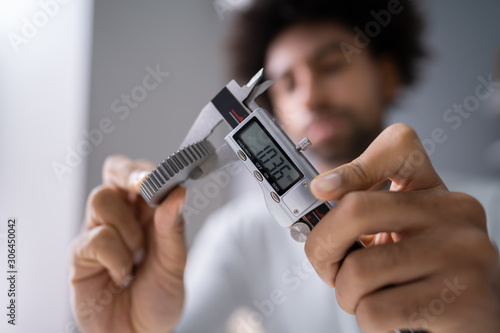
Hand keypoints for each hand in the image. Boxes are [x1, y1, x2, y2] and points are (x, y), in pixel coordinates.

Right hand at [69, 155, 186, 332]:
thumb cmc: (157, 298)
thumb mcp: (175, 265)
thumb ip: (174, 230)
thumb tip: (177, 194)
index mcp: (146, 213)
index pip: (140, 174)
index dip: (147, 169)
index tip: (161, 177)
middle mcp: (121, 218)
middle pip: (114, 174)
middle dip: (130, 177)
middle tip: (145, 189)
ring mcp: (97, 233)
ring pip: (102, 199)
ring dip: (128, 228)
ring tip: (136, 257)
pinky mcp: (80, 255)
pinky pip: (96, 238)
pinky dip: (116, 258)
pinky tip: (121, 276)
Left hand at [306, 124, 499, 332]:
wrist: (481, 313)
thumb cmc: (428, 270)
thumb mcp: (402, 230)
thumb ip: (366, 212)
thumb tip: (320, 191)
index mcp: (436, 191)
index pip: (399, 146)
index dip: (352, 165)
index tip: (321, 189)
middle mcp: (455, 213)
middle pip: (356, 209)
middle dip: (322, 247)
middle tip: (328, 265)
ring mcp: (463, 254)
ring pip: (359, 270)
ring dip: (346, 293)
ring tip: (367, 295)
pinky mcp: (463, 300)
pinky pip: (376, 310)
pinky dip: (366, 319)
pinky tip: (389, 315)